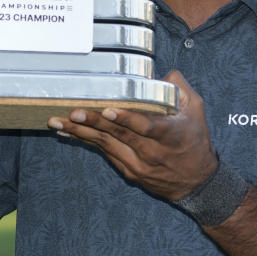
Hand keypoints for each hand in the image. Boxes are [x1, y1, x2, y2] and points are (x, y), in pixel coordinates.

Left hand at [47, 70, 217, 199]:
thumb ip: (179, 88)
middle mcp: (152, 152)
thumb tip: (163, 72)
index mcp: (169, 135)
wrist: (197, 183)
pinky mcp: (129, 172)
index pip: (145, 127)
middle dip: (93, 123)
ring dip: (81, 133)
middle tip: (72, 113)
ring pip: (106, 146)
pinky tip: (68, 133)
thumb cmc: (196, 141)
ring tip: (59, 122)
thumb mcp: (196, 110)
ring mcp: (139, 165)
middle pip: (119, 136)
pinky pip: (105, 153)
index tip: (108, 109)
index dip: (126, 119)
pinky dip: (87, 142)